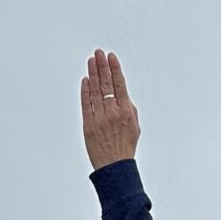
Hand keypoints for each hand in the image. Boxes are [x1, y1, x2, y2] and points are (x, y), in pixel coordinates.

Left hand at [80, 50, 140, 169]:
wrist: (114, 166)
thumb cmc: (125, 147)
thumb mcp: (135, 126)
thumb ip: (129, 109)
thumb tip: (123, 95)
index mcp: (126, 111)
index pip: (119, 84)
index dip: (115, 69)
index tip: (111, 57)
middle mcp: (113, 112)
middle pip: (106, 83)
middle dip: (102, 66)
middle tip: (98, 53)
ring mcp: (99, 118)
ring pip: (95, 91)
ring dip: (92, 74)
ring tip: (91, 61)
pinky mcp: (88, 125)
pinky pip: (86, 104)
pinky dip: (85, 91)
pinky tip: (85, 80)